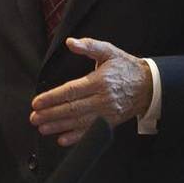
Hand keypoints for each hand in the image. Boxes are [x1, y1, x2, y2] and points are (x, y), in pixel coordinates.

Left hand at [29, 37, 151, 145]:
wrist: (149, 86)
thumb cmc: (126, 67)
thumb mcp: (109, 52)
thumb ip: (89, 46)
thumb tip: (70, 42)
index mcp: (99, 81)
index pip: (71, 91)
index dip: (52, 97)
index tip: (37, 102)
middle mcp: (102, 98)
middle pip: (72, 108)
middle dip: (51, 114)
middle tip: (34, 118)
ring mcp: (106, 113)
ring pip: (79, 122)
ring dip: (59, 126)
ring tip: (42, 128)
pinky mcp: (110, 123)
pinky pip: (90, 132)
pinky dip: (76, 138)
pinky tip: (62, 139)